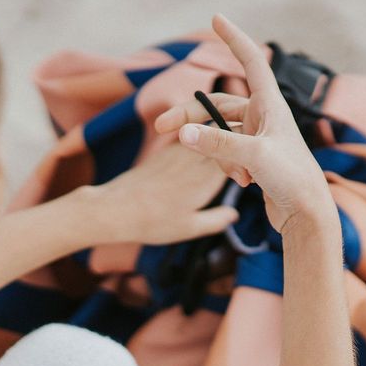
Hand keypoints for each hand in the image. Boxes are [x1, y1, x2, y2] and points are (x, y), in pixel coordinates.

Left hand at [79, 143, 238, 244]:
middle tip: (244, 154)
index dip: (246, 158)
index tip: (251, 167)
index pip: (235, 156)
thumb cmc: (153, 222)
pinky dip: (199, 145)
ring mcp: (177, 152)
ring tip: (226, 152)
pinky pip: (188, 141)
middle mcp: (193, 159)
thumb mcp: (189, 228)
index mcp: (205, 178)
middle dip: (234, 144)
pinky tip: (199, 158)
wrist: (114, 208)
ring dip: (217, 142)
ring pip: (205, 136)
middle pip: (222, 140)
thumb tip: (233, 214)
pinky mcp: (163, 153)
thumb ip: (216, 220)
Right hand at [154, 14, 333, 231]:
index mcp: (271, 105)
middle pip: (218, 104)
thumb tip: (184, 133)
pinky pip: (226, 152)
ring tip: (235, 174)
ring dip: (216, 150)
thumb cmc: (292, 180)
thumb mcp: (253, 158)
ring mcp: (259, 137)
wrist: (307, 216)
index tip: (217, 18)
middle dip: (191, 115)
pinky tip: (244, 183)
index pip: (251, 61)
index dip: (234, 39)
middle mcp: (265, 116)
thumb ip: (217, 144)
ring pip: (220, 131)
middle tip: (161, 128)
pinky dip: (227, 165)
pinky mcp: (255, 158)